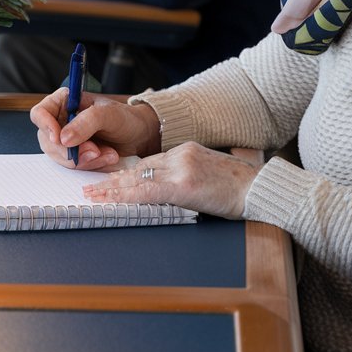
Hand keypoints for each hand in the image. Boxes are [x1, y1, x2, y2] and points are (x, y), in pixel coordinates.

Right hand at [30, 88, 160, 168]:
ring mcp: (68, 141)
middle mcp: (62, 121)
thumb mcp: (108, 114)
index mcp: (65, 102)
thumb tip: (63, 138)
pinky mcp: (76, 156)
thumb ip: (86, 123)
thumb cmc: (125, 118)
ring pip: (61, 157)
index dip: (45, 126)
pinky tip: (107, 157)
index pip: (40, 113)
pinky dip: (91, 166)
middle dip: (71, 150)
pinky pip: (75, 166)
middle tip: (94, 151)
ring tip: (107, 153)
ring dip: (84, 160)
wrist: (140, 136)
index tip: (58, 138)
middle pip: (48, 140)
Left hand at [82, 143, 260, 218]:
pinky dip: (127, 196)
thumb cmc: (241, 187)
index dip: (127, 171)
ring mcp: (181, 168)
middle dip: (113, 179)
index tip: (111, 177)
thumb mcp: (210, 174)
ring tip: (92, 195)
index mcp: (186, 150)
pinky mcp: (184, 186)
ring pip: (138, 178)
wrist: (260, 189)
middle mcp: (180, 154)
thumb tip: (170, 189)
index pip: (149, 161)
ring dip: (112, 189)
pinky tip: (112, 201)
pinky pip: (148, 191)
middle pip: (139, 167)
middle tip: (90, 186)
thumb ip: (188, 175)